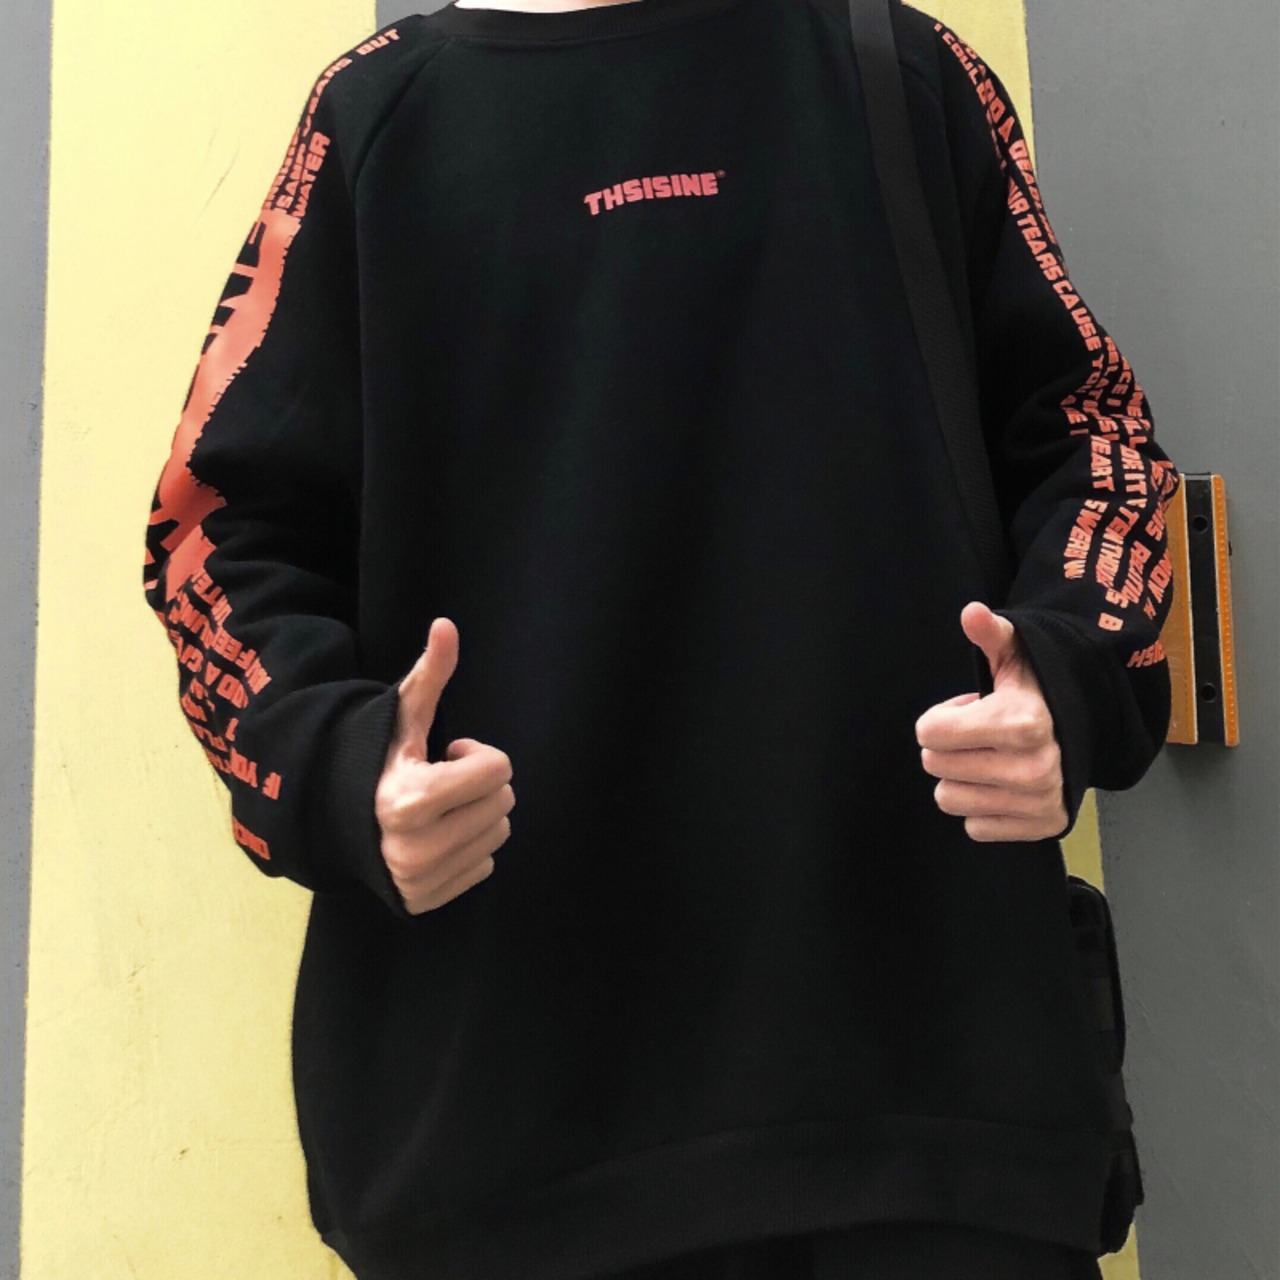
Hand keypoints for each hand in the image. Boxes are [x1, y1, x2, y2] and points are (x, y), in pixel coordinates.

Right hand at [374, 617, 515, 913]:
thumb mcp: (402, 717)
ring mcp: (420, 879)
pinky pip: (484, 865)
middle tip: (445, 779)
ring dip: (480, 813)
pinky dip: (470, 846)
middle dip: (482, 783)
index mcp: (411, 800)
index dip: (478, 754)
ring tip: (441, 805)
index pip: (498, 770)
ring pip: (499, 834)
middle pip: (503, 802)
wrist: (333, 818)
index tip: (447, 754)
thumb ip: (430, 674)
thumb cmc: (377, 760)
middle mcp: (415, 848)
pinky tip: (438, 833)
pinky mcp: (424, 899)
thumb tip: (446, 624)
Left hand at [914, 601, 1068, 841]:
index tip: (967, 710)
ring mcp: (1038, 801)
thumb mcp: (1014, 657)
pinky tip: (1002, 784)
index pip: (929, 732)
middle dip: (948, 746)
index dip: (941, 718)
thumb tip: (972, 613)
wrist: (1082, 731)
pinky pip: (974, 827)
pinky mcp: (1042, 827)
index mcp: (1020, 722)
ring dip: (961, 779)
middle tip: (980, 735)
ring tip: (990, 757)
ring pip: (948, 799)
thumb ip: (990, 633)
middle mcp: (1032, 767)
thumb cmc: (1034, 693)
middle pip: (934, 765)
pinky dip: (982, 808)